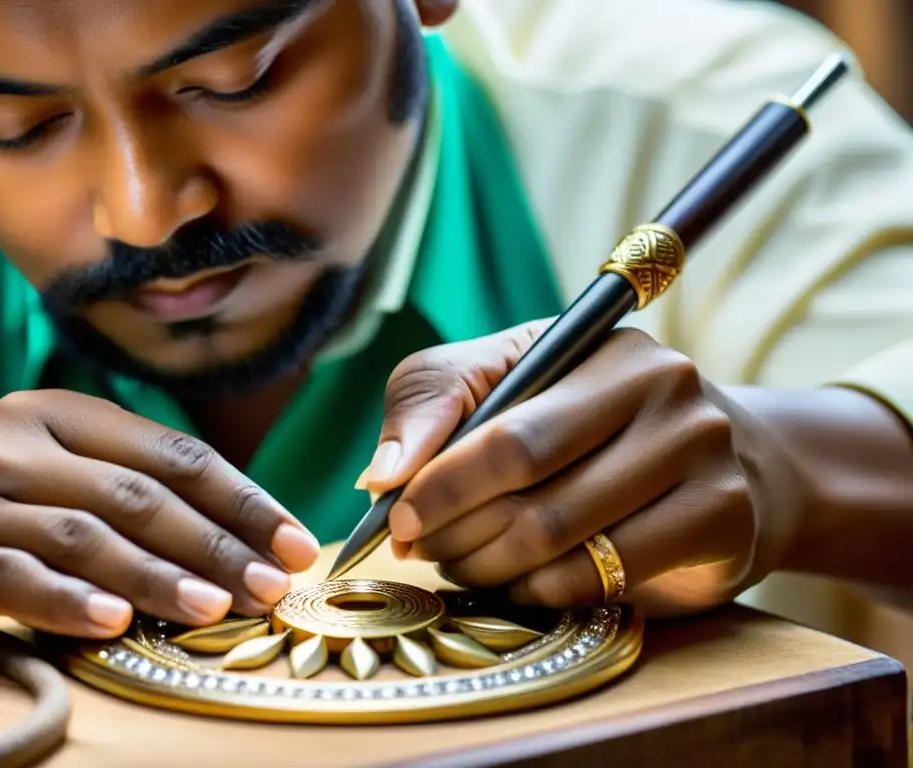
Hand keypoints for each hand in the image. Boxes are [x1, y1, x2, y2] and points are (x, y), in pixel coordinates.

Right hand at [0, 390, 318, 654]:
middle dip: (214, 542)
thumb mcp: (82, 492)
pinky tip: (118, 622)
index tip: (294, 543)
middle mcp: (8, 441)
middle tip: (268, 584)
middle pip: (136, 493)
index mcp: (58, 413)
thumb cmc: (19, 530)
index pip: (172, 454)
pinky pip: (19, 578)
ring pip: (85, 535)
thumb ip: (152, 497)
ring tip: (216, 606)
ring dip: (159, 575)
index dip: (242, 499)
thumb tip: (264, 538)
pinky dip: (73, 601)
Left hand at [359, 324, 805, 615]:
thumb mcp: (504, 382)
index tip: (396, 517)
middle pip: (531, 487)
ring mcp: (705, 455)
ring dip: (489, 566)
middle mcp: (666, 391)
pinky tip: (525, 581)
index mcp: (605, 348)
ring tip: (465, 563)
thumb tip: (383, 473)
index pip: (507, 431)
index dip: (439, 483)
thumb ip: (433, 402)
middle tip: (423, 548)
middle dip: (455, 530)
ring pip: (559, 539)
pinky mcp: (724, 520)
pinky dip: (541, 590)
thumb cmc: (584, 420)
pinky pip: (601, 578)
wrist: (718, 459)